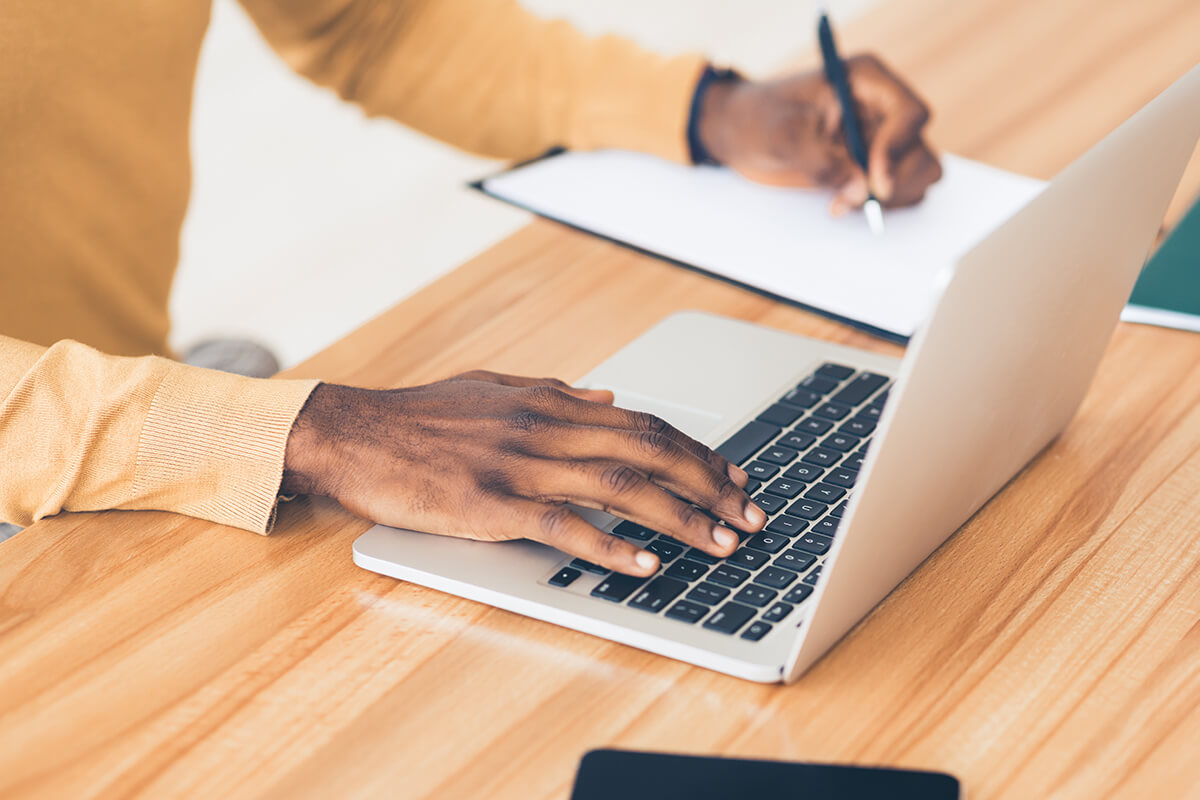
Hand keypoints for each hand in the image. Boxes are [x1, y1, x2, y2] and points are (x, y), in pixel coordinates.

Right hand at [282, 371, 766, 575]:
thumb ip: (557, 393)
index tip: (733, 477)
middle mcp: (545, 428)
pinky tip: (645, 564)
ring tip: (720, 543)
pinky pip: (564, 525)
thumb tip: (610, 400)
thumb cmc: (421, 417)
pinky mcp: (492, 504)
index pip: (645, 424)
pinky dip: (610, 545)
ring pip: (620, 486)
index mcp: (551, 403)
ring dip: (679, 517)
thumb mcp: (495, 389)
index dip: (697, 451)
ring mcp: (520, 465)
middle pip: (648, 452)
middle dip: (709, 484)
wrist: (355, 434)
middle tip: (749, 515)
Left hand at [697, 54, 941, 212]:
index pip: (910, 114)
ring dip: (889, 196)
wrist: (738, 132)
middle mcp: (882, 107)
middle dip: (891, 182)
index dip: (898, 149)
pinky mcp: (874, 164)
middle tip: (851, 200)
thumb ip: (822, 161)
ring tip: (842, 201)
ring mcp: (882, 137)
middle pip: (920, 150)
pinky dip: (879, 204)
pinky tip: (842, 202)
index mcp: (866, 81)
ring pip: (920, 172)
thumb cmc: (757, 119)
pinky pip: (901, 189)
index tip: (874, 181)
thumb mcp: (782, 136)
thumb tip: (861, 190)